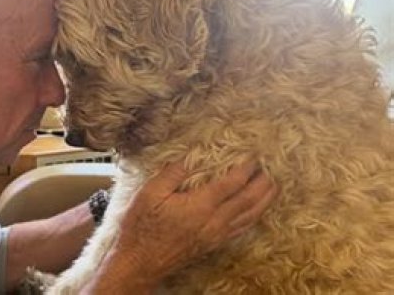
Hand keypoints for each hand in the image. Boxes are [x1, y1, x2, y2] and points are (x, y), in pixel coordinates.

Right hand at [89, 161, 276, 292]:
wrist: (141, 261)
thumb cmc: (142, 226)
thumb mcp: (150, 193)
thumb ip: (172, 173)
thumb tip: (189, 158)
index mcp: (200, 205)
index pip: (232, 183)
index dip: (246, 168)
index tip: (253, 155)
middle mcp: (214, 221)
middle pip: (249, 200)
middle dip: (263, 182)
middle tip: (272, 167)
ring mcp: (217, 235)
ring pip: (250, 216)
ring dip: (265, 200)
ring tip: (274, 186)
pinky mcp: (215, 244)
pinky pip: (242, 229)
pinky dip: (255, 217)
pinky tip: (257, 211)